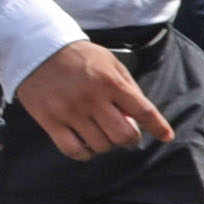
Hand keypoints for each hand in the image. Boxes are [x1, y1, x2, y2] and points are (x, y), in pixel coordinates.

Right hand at [14, 38, 172, 160]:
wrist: (37, 49)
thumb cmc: (79, 57)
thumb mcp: (110, 62)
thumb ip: (127, 87)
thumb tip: (140, 115)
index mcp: (110, 82)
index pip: (142, 110)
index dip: (158, 127)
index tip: (166, 136)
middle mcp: (92, 98)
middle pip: (122, 135)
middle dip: (129, 139)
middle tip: (125, 135)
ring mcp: (70, 111)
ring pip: (100, 145)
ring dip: (107, 146)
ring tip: (103, 136)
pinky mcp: (50, 121)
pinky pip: (73, 150)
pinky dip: (86, 154)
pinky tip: (87, 146)